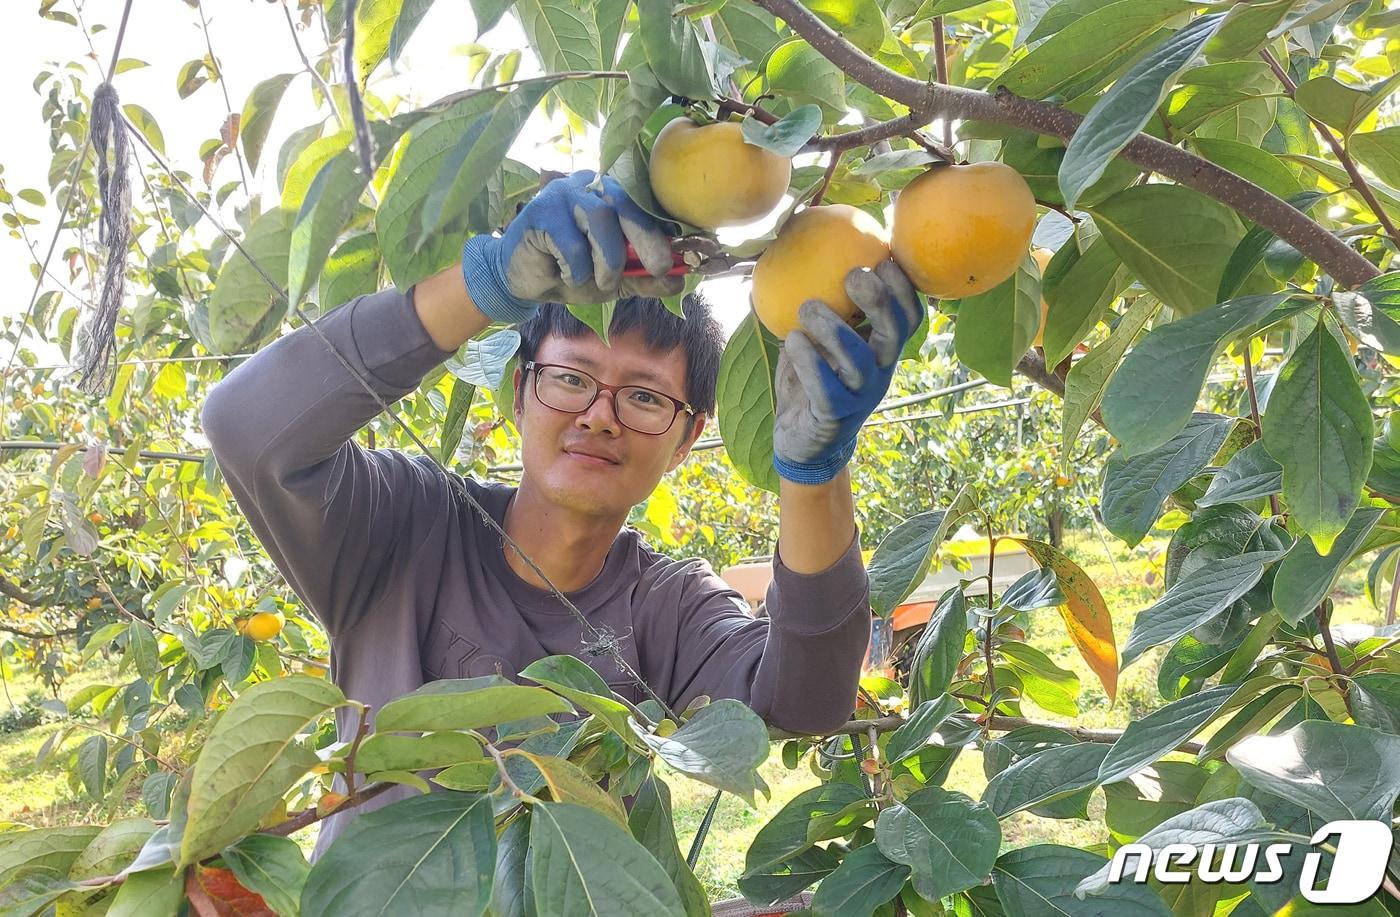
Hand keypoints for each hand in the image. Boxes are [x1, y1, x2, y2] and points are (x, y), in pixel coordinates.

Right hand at [460, 170, 683, 323]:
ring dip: (607, 261)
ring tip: (599, 282)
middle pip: (624, 204)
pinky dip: (575, 268)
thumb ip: (642, 279)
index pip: (642, 206)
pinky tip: (564, 274)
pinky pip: (570, 241)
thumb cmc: (568, 271)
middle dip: (646, 239)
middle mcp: (588, 187)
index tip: (677, 260)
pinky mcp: (540, 210)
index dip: (661, 231)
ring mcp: (563, 194)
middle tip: (659, 268)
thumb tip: (679, 282)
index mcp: (609, 197)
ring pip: (600, 220)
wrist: (521, 282)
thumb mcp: (612, 281)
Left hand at [772, 260, 924, 484]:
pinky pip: (826, 388)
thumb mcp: (818, 340)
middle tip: (854, 274)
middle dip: (879, 301)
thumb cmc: (811, 379)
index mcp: (882, 350)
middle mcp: (879, 371)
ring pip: (859, 361)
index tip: (885, 257)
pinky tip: (793, 340)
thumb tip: (794, 247)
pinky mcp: (834, 417)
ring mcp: (859, 396)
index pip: (909, 317)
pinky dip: (809, 362)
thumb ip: (821, 305)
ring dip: (834, 329)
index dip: (904, 288)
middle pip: (894, 334)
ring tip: (807, 308)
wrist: (802, 440)